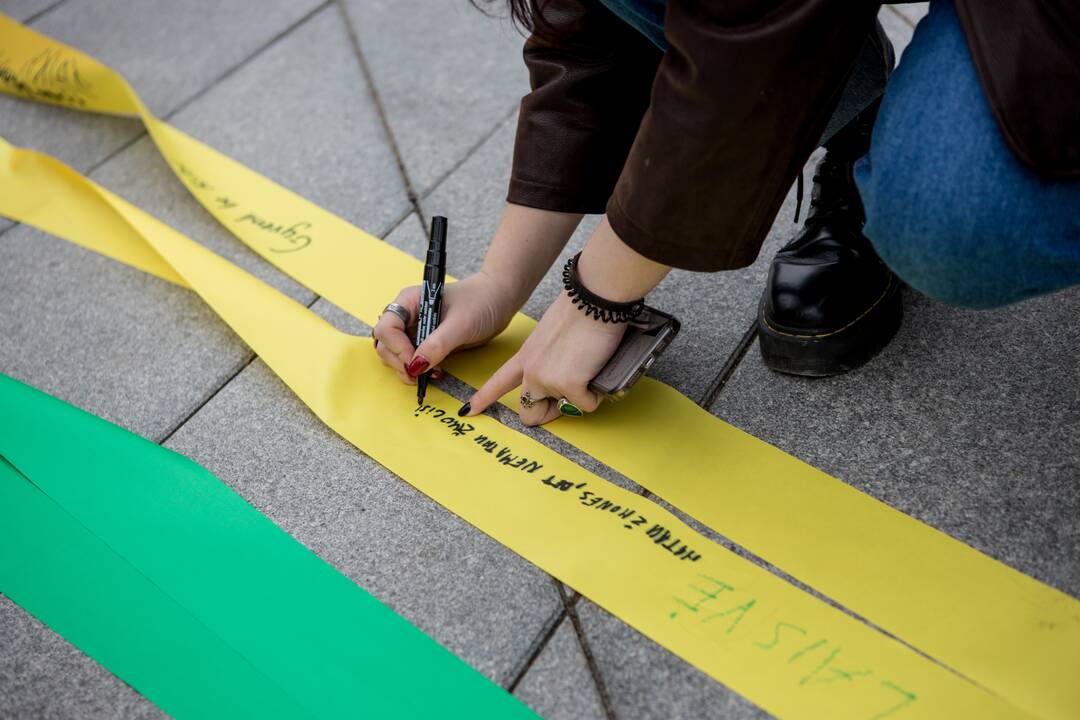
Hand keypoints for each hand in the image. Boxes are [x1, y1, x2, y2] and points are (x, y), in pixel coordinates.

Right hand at [372, 271, 517, 383]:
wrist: (498, 300)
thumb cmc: (481, 301)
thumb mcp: (461, 323)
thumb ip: (437, 344)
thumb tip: (415, 365)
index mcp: (410, 301)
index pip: (386, 327)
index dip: (396, 347)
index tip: (414, 361)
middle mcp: (408, 316)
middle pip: (385, 344)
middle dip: (399, 362)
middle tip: (419, 374)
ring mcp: (415, 330)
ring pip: (394, 355)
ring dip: (407, 369)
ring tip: (431, 373)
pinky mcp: (426, 343)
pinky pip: (412, 361)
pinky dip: (418, 371)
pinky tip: (436, 372)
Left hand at [464, 291, 625, 425]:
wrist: (594, 300)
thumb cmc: (580, 311)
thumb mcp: (552, 336)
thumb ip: (549, 357)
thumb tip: (566, 372)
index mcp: (525, 356)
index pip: (499, 381)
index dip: (484, 398)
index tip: (470, 410)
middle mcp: (531, 371)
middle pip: (529, 413)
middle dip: (550, 413)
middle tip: (570, 397)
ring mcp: (547, 379)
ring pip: (564, 409)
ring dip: (578, 398)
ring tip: (587, 367)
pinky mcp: (569, 385)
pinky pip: (586, 405)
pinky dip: (595, 394)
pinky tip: (597, 368)